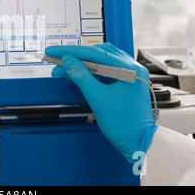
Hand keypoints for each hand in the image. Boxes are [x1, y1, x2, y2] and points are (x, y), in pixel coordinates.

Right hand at [45, 43, 157, 163]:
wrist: (139, 143)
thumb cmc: (125, 125)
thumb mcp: (98, 98)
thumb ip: (81, 76)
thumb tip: (68, 61)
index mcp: (129, 68)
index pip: (94, 53)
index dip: (71, 51)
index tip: (54, 51)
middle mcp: (132, 68)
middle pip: (98, 54)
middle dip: (75, 57)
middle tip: (57, 61)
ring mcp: (129, 75)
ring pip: (101, 61)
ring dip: (81, 63)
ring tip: (64, 68)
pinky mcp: (125, 83)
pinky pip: (104, 70)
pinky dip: (90, 71)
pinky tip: (78, 73)